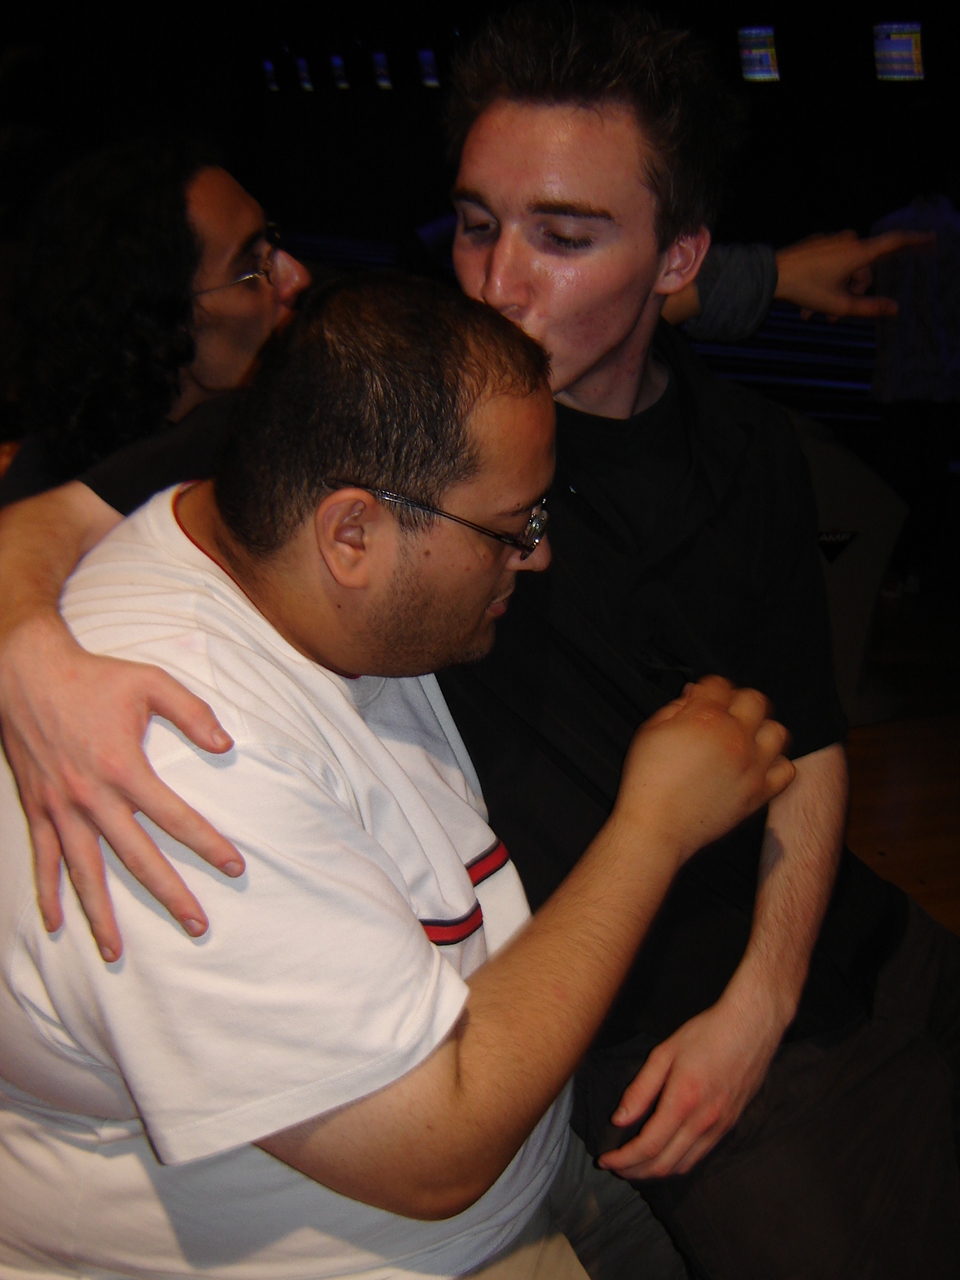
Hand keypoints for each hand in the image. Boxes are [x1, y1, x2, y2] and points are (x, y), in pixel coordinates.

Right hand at [0, 609, 242, 960]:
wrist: (26, 671)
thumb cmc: (94, 677)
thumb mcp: (151, 681)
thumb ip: (193, 712)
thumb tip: (226, 745)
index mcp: (124, 768)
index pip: (176, 818)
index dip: (209, 844)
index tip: (235, 867)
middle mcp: (92, 797)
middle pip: (138, 859)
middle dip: (169, 896)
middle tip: (197, 926)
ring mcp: (61, 808)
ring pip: (86, 873)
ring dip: (101, 915)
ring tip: (116, 954)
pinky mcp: (37, 808)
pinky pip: (44, 860)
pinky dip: (48, 892)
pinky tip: (57, 922)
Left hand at [597, 985, 782, 1179]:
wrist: (752, 1027)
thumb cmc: (706, 1033)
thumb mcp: (665, 1053)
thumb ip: (641, 1089)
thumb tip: (619, 1120)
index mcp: (683, 1101)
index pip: (648, 1146)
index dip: (624, 1160)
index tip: (605, 1160)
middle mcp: (704, 1122)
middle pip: (664, 1165)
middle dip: (635, 1172)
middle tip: (614, 1167)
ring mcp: (720, 1127)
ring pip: (683, 1166)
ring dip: (655, 1173)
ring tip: (634, 1166)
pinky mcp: (729, 1126)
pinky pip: (699, 1156)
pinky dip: (677, 1164)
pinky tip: (664, 1155)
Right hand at [615, 676, 793, 864]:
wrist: (657, 827)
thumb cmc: (648, 780)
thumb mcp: (650, 730)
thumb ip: (676, 707)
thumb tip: (695, 696)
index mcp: (706, 718)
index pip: (720, 684)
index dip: (708, 688)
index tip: (701, 698)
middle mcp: (736, 738)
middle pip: (755, 700)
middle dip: (738, 701)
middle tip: (723, 715)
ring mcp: (752, 766)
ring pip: (777, 732)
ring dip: (762, 730)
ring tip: (745, 739)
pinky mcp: (759, 792)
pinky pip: (786, 770)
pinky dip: (775, 764)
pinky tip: (757, 765)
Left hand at [774, 228, 934, 321]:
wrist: (770, 276)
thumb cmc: (805, 289)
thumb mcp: (839, 305)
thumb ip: (870, 308)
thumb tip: (895, 309)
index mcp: (858, 252)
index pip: (894, 243)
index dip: (914, 241)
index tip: (931, 238)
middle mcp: (847, 241)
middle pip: (862, 270)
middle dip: (850, 294)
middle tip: (830, 318)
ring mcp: (830, 241)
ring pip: (843, 271)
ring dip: (832, 294)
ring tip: (812, 316)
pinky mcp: (815, 245)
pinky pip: (828, 265)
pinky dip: (822, 284)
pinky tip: (805, 304)